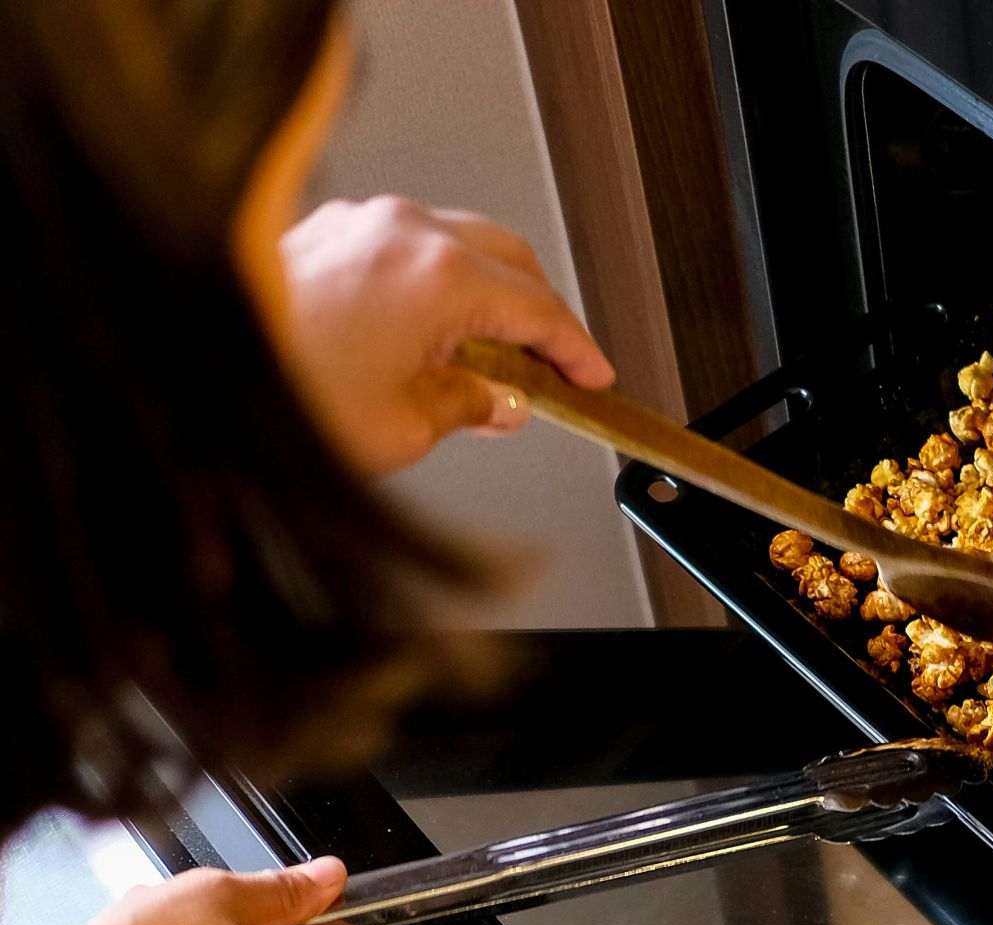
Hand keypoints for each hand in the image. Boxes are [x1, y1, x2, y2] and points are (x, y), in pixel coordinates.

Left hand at [277, 196, 615, 475]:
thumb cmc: (282, 393)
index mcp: (440, 276)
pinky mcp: (326, 229)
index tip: (594, 377)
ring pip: (461, 244)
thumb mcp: (405, 425)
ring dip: (486, 293)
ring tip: (485, 358)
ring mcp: (362, 222)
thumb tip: (501, 400)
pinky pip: (407, 244)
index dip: (578, 350)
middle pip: (512, 259)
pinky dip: (435, 282)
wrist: (188, 370)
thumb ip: (472, 404)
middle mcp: (405, 233)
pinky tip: (429, 331)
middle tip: (550, 370)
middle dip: (539, 313)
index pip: (542, 309)